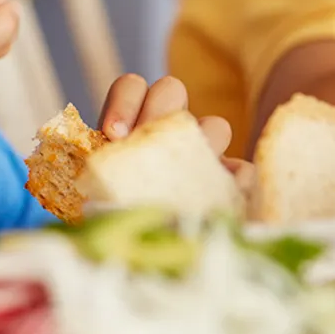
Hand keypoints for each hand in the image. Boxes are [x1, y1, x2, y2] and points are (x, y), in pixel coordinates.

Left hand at [99, 74, 254, 193]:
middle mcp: (167, 126)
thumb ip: (92, 173)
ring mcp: (200, 151)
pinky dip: (238, 176)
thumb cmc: (107, 207)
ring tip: (186, 164)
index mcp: (132, 120)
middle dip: (158, 108)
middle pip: (171, 91)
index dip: (124, 102)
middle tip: (145, 136)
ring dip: (204, 138)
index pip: (131, 87)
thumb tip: (102, 161)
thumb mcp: (92, 190)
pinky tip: (228, 186)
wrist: (135, 246)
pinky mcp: (227, 182)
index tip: (113, 133)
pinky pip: (243, 169)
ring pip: (215, 125)